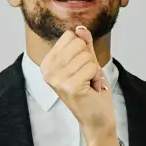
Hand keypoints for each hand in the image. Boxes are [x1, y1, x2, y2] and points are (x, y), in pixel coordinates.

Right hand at [40, 26, 120, 145]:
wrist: (97, 117)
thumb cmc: (91, 91)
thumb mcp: (86, 62)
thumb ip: (84, 44)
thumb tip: (80, 28)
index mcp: (47, 63)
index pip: (70, 36)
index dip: (83, 50)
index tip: (81, 68)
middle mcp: (47, 71)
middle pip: (78, 43)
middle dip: (90, 60)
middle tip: (87, 77)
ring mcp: (57, 79)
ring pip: (87, 56)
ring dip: (94, 70)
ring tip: (89, 84)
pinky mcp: (70, 86)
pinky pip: (92, 67)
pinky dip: (97, 78)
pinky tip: (91, 89)